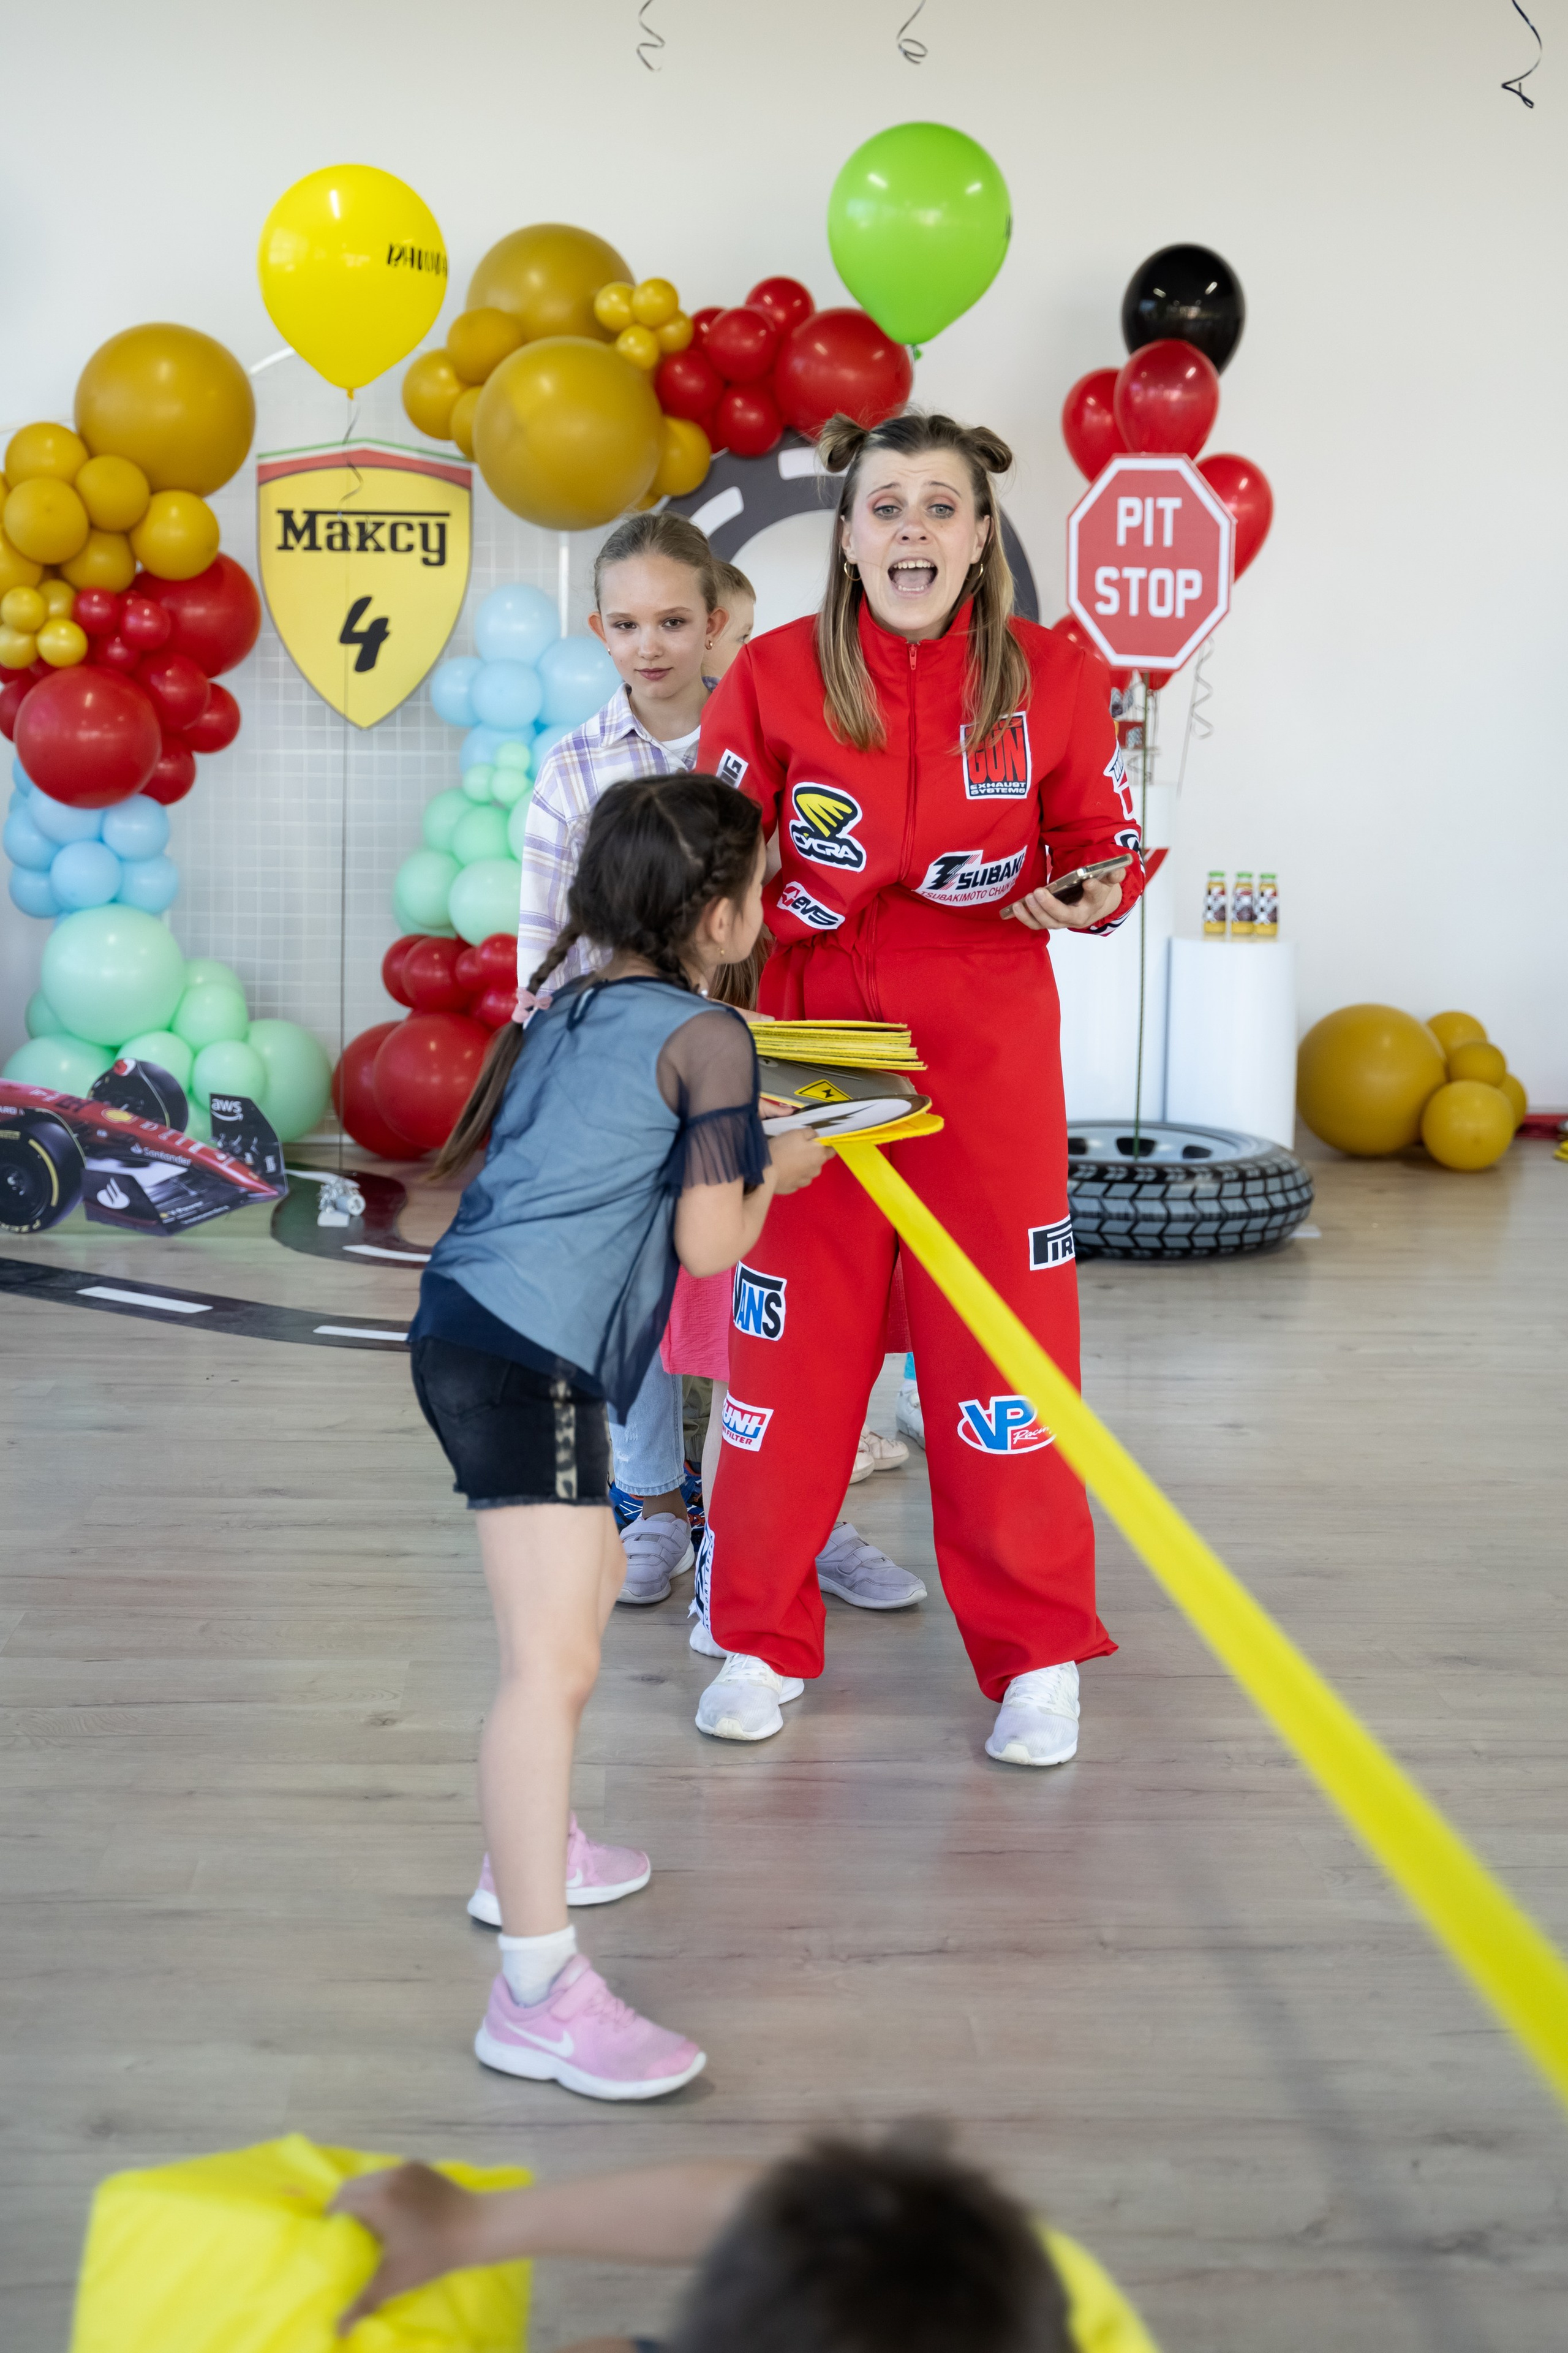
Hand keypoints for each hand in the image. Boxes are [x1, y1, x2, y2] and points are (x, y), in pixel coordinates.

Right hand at [331, 2165, 484, 2332]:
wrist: (476, 2227)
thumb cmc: (432, 2254)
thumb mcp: (394, 2280)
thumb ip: (362, 2302)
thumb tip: (337, 2330)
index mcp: (377, 2199)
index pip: (339, 2202)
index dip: (332, 2219)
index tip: (334, 2238)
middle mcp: (387, 2177)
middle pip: (351, 2186)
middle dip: (344, 2206)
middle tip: (347, 2232)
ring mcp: (405, 2168)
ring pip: (371, 2177)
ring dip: (364, 2195)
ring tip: (368, 2221)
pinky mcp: (419, 2166)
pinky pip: (391, 2174)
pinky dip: (384, 2188)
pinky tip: (392, 2209)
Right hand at [768, 1126, 829, 1193]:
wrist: (764, 1171)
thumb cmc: (782, 1148)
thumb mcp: (797, 1133)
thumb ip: (810, 1133)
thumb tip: (816, 1137)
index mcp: (819, 1155)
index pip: (831, 1151)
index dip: (825, 1146)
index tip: (816, 1143)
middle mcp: (816, 1170)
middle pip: (817, 1161)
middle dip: (810, 1156)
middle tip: (795, 1150)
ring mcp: (805, 1181)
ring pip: (807, 1171)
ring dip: (801, 1166)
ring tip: (787, 1161)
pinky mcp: (793, 1188)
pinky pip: (796, 1179)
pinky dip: (792, 1175)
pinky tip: (783, 1170)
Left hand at [1003, 861, 1128, 931]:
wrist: (1090, 907)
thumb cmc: (1096, 890)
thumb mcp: (1107, 881)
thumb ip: (1112, 874)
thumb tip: (1119, 868)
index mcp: (1094, 904)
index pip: (1095, 897)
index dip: (1093, 889)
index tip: (1089, 880)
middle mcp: (1077, 917)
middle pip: (1064, 915)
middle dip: (1051, 906)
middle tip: (1039, 892)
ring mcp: (1061, 921)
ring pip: (1048, 923)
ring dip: (1035, 913)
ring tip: (1027, 898)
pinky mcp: (1049, 921)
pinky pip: (1036, 923)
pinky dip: (1025, 918)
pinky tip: (1015, 907)